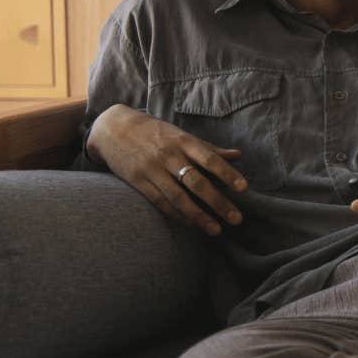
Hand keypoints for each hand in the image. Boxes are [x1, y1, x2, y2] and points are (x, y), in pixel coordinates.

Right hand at [87, 104, 247, 235]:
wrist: (113, 127)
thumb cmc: (154, 131)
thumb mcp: (180, 134)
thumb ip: (208, 148)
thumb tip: (238, 154)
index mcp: (183, 142)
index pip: (210, 159)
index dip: (228, 173)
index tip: (244, 188)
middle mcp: (169, 156)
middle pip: (197, 182)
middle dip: (218, 202)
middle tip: (236, 219)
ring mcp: (152, 170)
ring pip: (178, 197)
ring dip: (199, 216)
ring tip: (215, 229)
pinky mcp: (138, 181)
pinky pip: (160, 202)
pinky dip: (176, 214)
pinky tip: (191, 224)